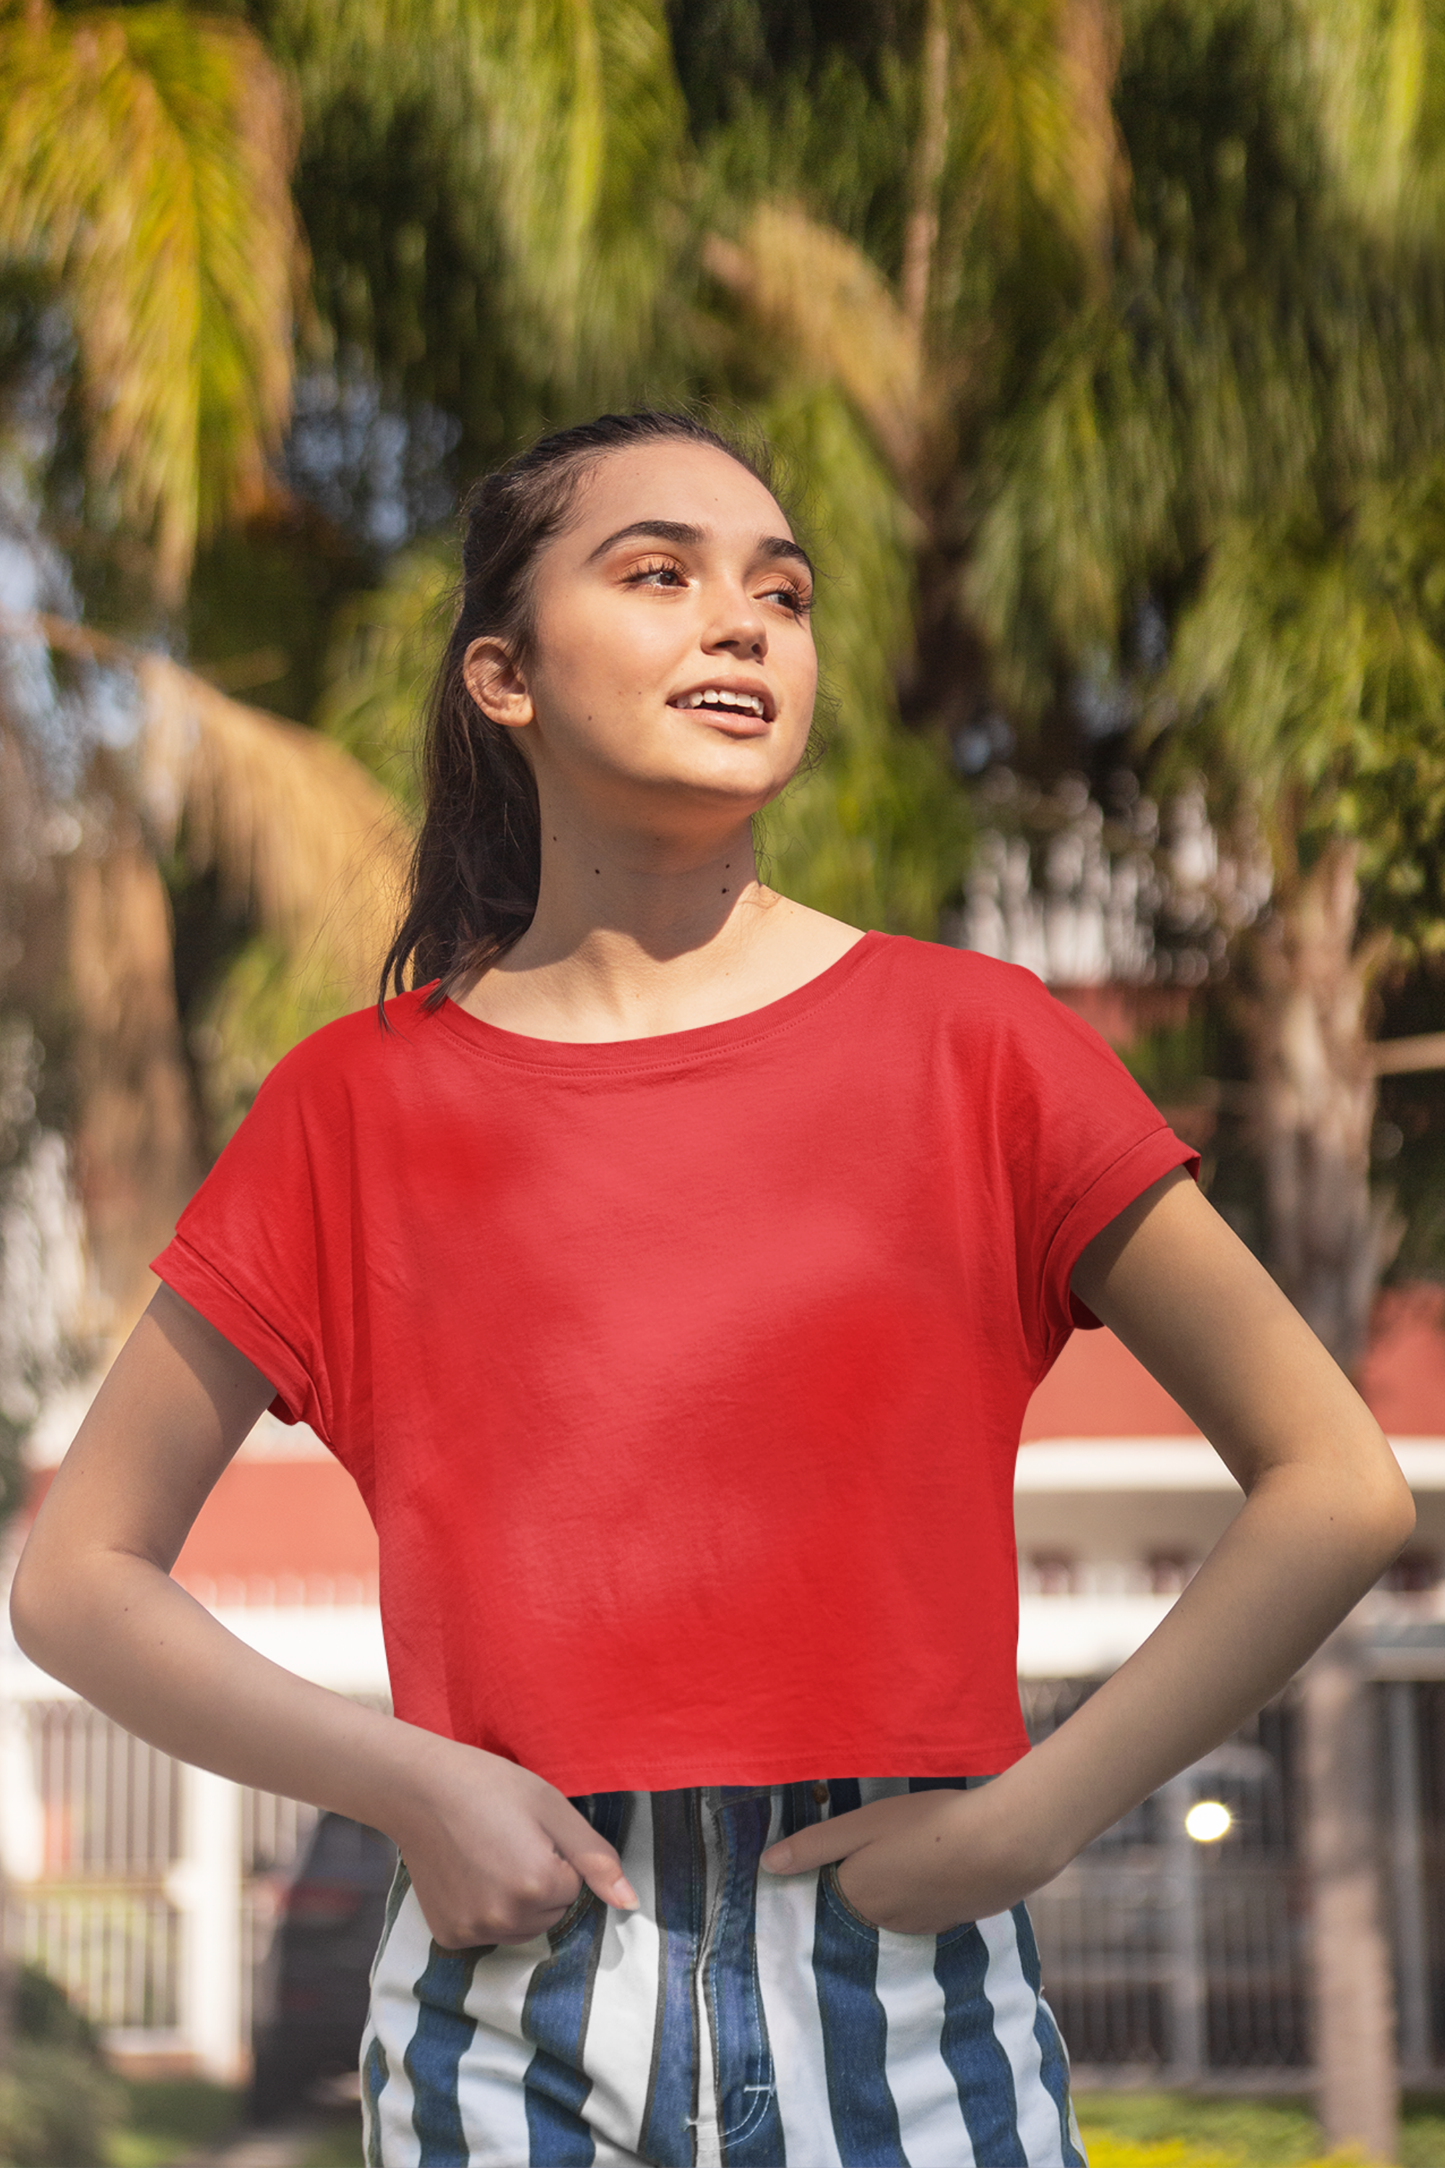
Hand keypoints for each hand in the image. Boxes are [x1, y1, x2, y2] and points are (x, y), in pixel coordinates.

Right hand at [388, 1735, 636, 1947]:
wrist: (419, 1790)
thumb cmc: (490, 1787)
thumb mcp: (552, 1809)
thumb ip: (596, 1859)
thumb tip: (631, 1903)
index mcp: (538, 1886)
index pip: (574, 1888)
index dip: (557, 1857)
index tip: (529, 1831)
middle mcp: (505, 1919)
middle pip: (550, 1914)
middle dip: (541, 1884)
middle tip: (510, 1842)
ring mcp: (474, 1932)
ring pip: (522, 1928)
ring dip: (518, 1903)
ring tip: (490, 1857)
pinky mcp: (450, 1937)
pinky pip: (489, 1934)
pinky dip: (487, 1912)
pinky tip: (469, 1876)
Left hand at [759, 1785, 1047, 1935]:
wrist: (1005, 1846)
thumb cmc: (931, 1825)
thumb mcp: (866, 1824)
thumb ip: (817, 1845)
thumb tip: (767, 1864)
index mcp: (857, 1897)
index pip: (823, 1895)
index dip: (822, 1875)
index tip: (826, 1855)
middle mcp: (883, 1924)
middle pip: (856, 1906)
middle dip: (854, 1883)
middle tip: (865, 1850)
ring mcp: (920, 1928)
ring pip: (889, 1911)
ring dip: (888, 1890)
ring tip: (898, 1856)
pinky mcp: (950, 1923)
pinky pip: (919, 1912)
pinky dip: (917, 1895)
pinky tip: (928, 1868)